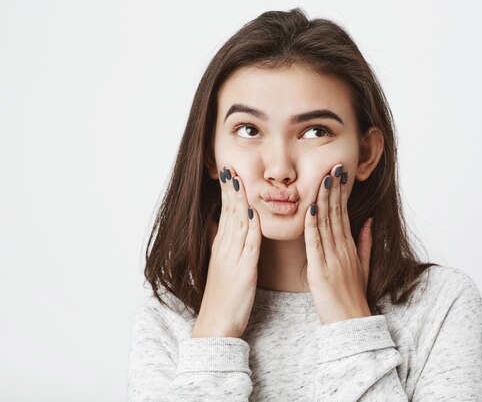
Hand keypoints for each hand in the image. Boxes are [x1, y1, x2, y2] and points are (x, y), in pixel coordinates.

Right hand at [192, 166, 261, 337]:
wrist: (216, 324)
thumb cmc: (224, 298)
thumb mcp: (224, 267)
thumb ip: (227, 247)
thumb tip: (225, 230)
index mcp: (222, 247)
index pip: (226, 213)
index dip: (229, 192)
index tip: (230, 173)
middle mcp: (225, 249)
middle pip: (229, 213)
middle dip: (231, 189)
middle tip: (231, 167)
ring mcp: (233, 259)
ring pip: (238, 224)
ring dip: (240, 201)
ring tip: (240, 181)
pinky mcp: (243, 271)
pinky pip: (248, 246)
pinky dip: (251, 228)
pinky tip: (254, 214)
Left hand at [304, 163, 373, 324]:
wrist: (351, 322)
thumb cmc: (353, 297)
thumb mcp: (363, 267)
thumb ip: (365, 243)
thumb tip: (368, 221)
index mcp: (350, 247)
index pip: (344, 213)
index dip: (340, 192)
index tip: (339, 174)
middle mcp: (342, 249)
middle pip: (337, 213)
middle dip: (334, 188)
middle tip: (333, 165)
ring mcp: (332, 258)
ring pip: (327, 223)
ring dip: (323, 198)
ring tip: (323, 177)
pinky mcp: (320, 269)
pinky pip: (315, 243)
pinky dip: (313, 224)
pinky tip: (311, 208)